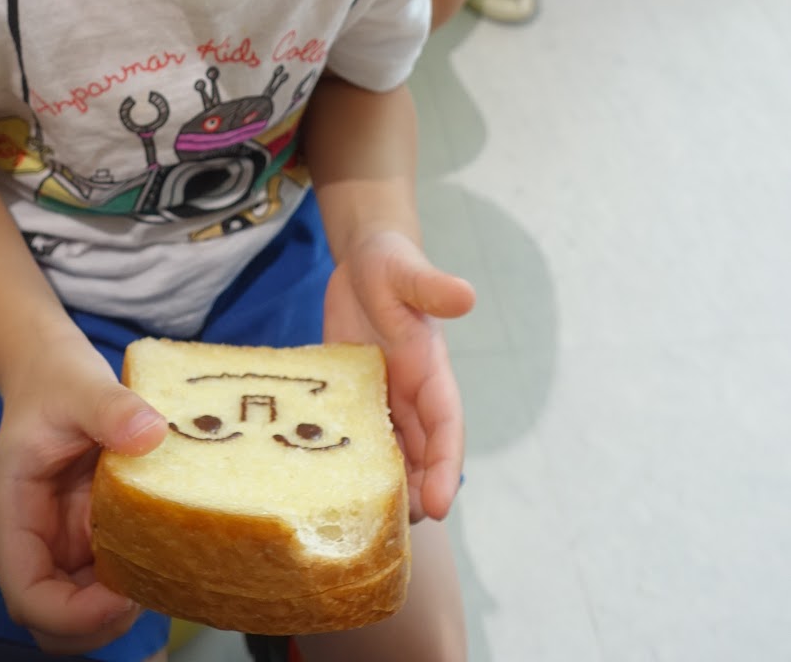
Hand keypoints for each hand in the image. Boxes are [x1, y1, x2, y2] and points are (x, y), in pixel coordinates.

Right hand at [0, 329, 166, 652]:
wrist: (53, 370)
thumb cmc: (57, 381)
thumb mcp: (83, 386)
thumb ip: (112, 407)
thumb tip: (151, 433)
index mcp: (13, 515)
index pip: (27, 595)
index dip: (73, 613)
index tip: (122, 596)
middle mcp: (32, 541)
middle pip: (51, 621)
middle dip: (97, 623)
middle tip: (147, 591)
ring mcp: (58, 543)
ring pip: (78, 611)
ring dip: (116, 609)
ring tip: (158, 574)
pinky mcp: (85, 536)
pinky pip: (103, 582)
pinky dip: (130, 582)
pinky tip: (160, 554)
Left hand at [323, 230, 473, 523]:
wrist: (361, 259)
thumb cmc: (390, 262)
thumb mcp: (406, 271)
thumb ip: (431, 286)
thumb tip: (466, 294)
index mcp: (431, 371)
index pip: (446, 428)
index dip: (445, 468)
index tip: (440, 504)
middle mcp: (410, 393)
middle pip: (419, 455)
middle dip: (413, 493)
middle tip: (393, 530)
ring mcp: (381, 398)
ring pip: (388, 455)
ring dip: (382, 488)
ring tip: (362, 523)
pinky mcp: (350, 397)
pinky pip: (353, 438)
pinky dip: (347, 464)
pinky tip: (324, 487)